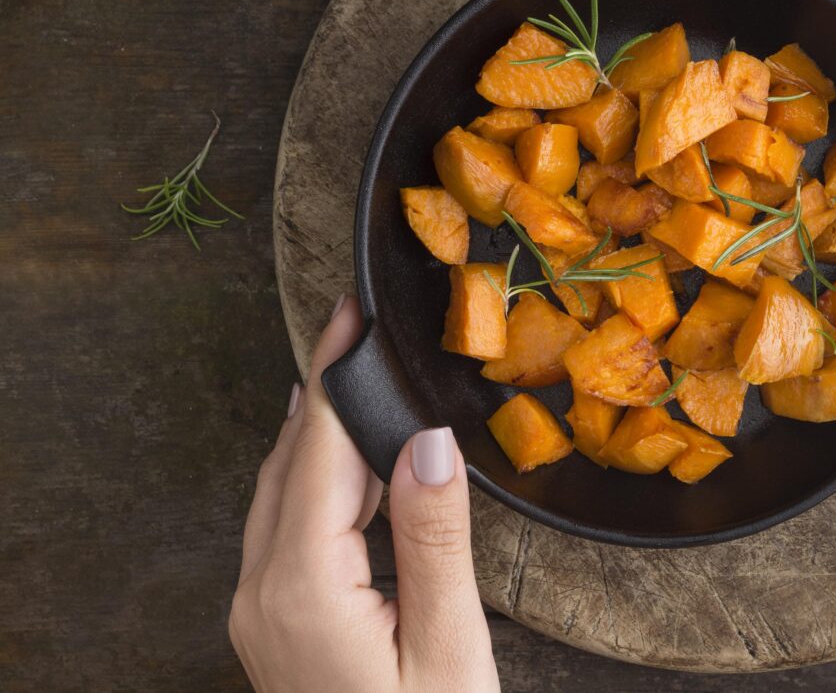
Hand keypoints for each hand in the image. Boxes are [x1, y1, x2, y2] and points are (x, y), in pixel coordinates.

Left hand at [229, 296, 499, 692]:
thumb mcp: (448, 649)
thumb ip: (434, 541)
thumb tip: (429, 442)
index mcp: (303, 589)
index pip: (320, 451)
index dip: (339, 376)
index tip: (352, 314)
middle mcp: (262, 593)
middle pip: (291, 461)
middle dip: (323, 389)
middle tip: (355, 325)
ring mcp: (259, 612)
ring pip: (281, 491)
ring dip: (319, 430)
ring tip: (357, 376)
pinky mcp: (275, 623)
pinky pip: (286, 526)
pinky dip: (318, 478)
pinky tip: (349, 462)